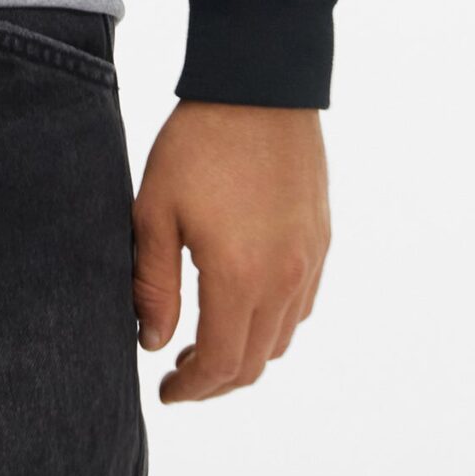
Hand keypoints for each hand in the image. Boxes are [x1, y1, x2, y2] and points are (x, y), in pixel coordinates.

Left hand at [131, 99, 329, 402]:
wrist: (259, 84)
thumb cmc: (199, 141)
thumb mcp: (156, 209)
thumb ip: (153, 283)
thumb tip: (153, 342)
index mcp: (239, 277)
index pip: (220, 364)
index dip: (191, 389)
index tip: (164, 391)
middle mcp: (284, 279)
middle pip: (254, 362)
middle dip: (215, 381)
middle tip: (179, 375)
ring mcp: (309, 260)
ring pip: (281, 337)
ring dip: (245, 352)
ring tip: (206, 340)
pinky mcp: (321, 239)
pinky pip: (301, 304)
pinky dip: (272, 322)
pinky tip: (243, 302)